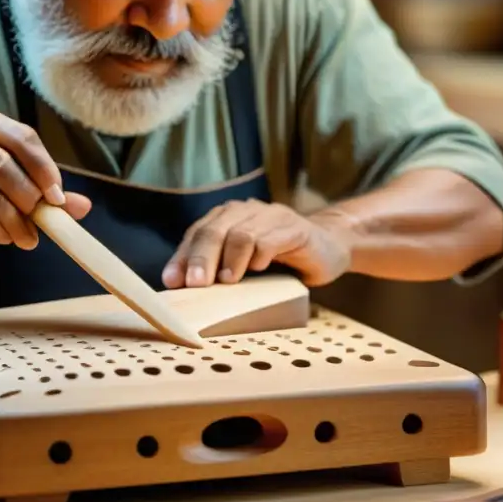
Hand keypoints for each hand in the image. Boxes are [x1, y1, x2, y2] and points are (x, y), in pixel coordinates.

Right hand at [0, 104, 91, 251]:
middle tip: (44, 219)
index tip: (58, 196)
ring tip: (26, 237)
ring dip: (17, 221)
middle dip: (32, 196)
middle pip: (5, 163)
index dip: (44, 166)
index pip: (19, 135)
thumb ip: (38, 189)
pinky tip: (2, 236)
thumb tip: (82, 206)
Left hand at [161, 200, 354, 288]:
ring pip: (241, 233)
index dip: (183, 258)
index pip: (197, 234)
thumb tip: (183, 290)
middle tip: (195, 285)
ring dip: (231, 259)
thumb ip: (219, 270)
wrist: (329, 247)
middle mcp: (246, 212)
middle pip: (214, 231)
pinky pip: (270, 238)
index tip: (173, 282)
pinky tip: (260, 269)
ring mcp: (271, 216)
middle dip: (201, 259)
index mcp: (228, 218)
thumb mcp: (246, 266)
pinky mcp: (294, 227)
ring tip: (227, 282)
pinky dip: (260, 255)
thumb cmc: (282, 260)